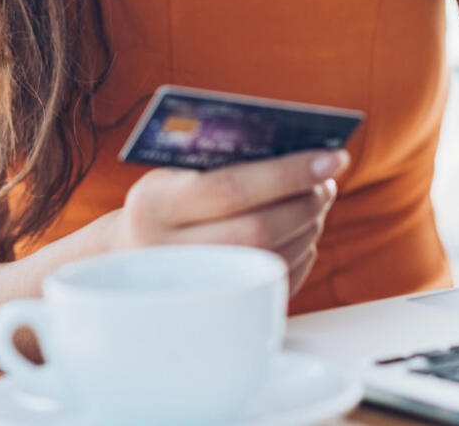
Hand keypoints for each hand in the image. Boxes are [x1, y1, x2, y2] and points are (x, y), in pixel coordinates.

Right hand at [109, 149, 349, 296]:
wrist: (126, 259)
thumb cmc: (164, 202)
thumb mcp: (174, 171)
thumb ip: (223, 159)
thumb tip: (296, 147)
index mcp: (155, 205)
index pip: (231, 188)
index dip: (287, 172)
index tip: (332, 156)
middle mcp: (170, 253)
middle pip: (259, 229)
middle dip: (306, 201)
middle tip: (328, 179)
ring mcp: (193, 289)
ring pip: (273, 258)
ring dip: (309, 225)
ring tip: (318, 197)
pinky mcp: (218, 312)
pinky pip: (275, 285)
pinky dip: (302, 254)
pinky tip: (304, 230)